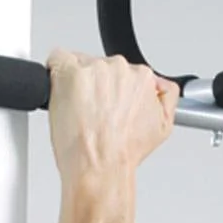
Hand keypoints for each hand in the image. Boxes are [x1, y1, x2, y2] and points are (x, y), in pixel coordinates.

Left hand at [46, 49, 179, 180]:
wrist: (101, 164)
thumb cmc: (124, 150)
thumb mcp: (163, 126)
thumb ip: (167, 98)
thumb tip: (161, 87)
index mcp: (143, 77)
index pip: (126, 70)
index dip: (116, 88)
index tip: (109, 103)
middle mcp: (120, 68)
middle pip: (103, 66)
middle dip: (97, 84)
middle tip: (93, 109)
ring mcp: (93, 69)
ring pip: (81, 64)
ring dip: (77, 82)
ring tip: (78, 109)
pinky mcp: (68, 72)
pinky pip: (58, 58)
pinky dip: (56, 71)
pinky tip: (61, 92)